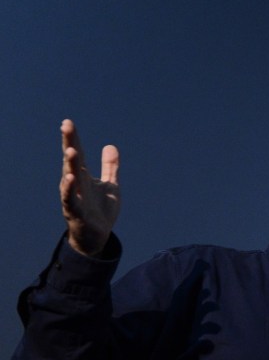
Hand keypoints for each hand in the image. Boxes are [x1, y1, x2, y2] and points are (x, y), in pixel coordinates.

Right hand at [60, 119, 119, 255]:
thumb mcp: (110, 185)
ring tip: (71, 150)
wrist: (97, 237)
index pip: (78, 154)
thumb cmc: (100, 210)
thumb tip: (110, 145)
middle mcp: (76, 184)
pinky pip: (71, 200)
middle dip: (69, 143)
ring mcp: (75, 198)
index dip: (73, 138)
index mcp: (84, 176)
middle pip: (72, 161)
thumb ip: (110, 167)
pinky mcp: (76, 213)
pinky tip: (70, 178)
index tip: (68, 122)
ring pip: (69, 179)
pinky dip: (70, 190)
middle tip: (66, 126)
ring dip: (69, 165)